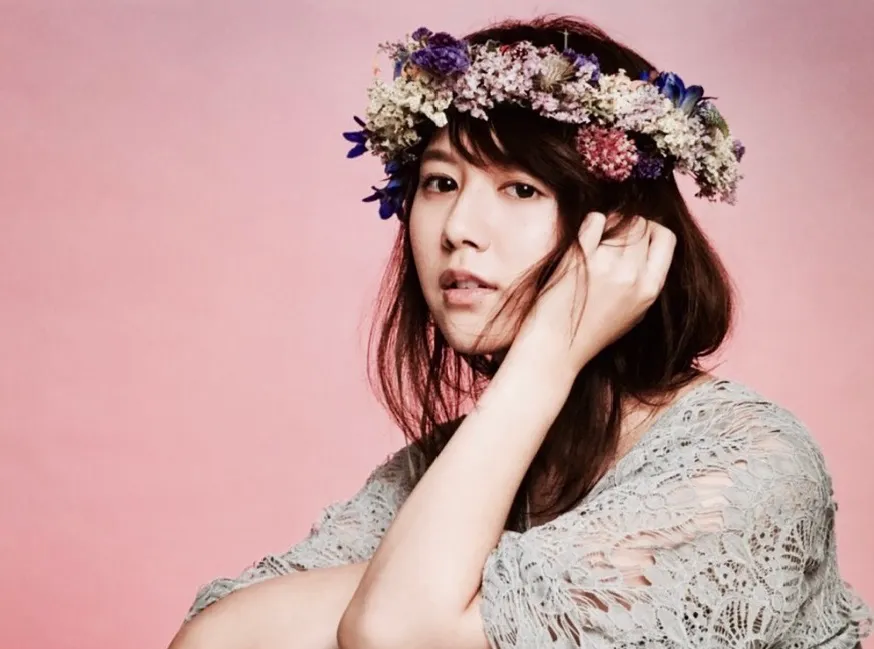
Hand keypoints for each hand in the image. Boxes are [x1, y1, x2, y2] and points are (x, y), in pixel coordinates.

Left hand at [510, 212, 675, 381]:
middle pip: (642, 225)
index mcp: (650, 288)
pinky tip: (586, 236)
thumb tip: (649, 244)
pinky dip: (592, 222)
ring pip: (620, 221)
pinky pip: (595, 220)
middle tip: (614, 236)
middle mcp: (632, 274)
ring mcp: (606, 264)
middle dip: (629, 226)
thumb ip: (647, 279)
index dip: (653, 231)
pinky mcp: (580, 258)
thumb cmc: (592, 330)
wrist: (555, 346)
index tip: (640, 236)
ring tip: (598, 238)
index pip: (666, 238)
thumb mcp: (635, 311)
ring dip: (611, 223)